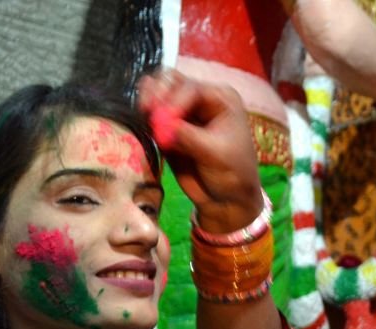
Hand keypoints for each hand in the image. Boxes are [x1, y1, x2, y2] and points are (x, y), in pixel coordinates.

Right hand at [137, 71, 263, 231]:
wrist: (226, 200)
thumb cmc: (232, 175)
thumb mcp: (215, 154)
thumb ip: (189, 137)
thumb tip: (161, 124)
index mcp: (221, 100)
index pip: (192, 88)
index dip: (174, 100)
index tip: (163, 120)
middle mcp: (201, 100)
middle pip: (172, 82)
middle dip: (158, 93)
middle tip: (147, 111)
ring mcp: (183, 113)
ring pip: (159, 93)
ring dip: (149, 100)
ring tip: (144, 113)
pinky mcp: (168, 129)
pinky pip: (152, 114)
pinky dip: (144, 115)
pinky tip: (142, 121)